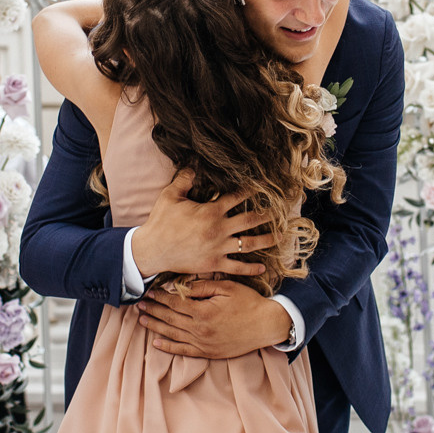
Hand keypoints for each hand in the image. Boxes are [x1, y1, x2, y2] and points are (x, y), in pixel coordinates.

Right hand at [132, 172, 273, 279]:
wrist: (152, 251)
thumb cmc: (160, 222)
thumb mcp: (170, 196)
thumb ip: (184, 179)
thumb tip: (194, 163)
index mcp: (211, 211)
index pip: (236, 197)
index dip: (250, 190)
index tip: (262, 186)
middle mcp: (219, 229)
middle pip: (250, 220)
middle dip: (266, 215)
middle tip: (281, 211)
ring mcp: (218, 248)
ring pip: (249, 244)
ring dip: (266, 240)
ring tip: (279, 236)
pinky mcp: (214, 264)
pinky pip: (237, 267)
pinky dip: (250, 269)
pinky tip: (262, 268)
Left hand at [139, 280, 291, 359]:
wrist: (266, 325)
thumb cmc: (248, 303)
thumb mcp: (227, 287)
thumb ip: (202, 287)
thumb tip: (181, 286)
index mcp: (203, 311)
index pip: (174, 302)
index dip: (160, 296)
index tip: (149, 291)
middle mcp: (199, 329)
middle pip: (169, 318)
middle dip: (153, 309)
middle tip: (139, 304)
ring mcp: (203, 343)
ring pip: (172, 334)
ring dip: (156, 326)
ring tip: (142, 319)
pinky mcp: (208, 353)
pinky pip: (183, 351)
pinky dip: (168, 347)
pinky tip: (156, 342)